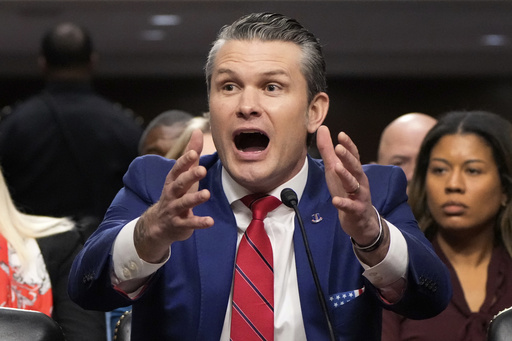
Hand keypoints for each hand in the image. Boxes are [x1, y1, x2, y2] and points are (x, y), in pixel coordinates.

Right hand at [135, 129, 213, 262]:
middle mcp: (172, 194)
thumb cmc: (176, 195)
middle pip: (179, 184)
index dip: (185, 161)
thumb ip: (191, 155)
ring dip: (194, 199)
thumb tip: (197, 130)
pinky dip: (199, 222)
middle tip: (202, 170)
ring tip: (206, 194)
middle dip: (190, 177)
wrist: (158, 225)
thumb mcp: (183, 175)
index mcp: (173, 181)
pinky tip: (210, 221)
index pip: (177, 169)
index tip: (193, 153)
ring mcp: (174, 210)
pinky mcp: (179, 224)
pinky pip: (189, 223)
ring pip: (183, 203)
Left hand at [316, 125, 387, 260]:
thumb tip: (323, 128)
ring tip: (336, 168)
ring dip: (346, 176)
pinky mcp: (356, 210)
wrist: (360, 221)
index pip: (353, 155)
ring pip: (354, 185)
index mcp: (355, 171)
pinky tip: (335, 201)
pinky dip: (343, 203)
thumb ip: (328, 151)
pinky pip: (350, 206)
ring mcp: (359, 196)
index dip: (349, 145)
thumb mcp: (335, 170)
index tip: (341, 134)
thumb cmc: (347, 191)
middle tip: (339, 147)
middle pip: (355, 167)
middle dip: (348, 157)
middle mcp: (360, 181)